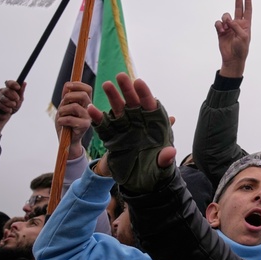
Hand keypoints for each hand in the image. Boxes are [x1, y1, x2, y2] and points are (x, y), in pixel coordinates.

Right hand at [0, 80, 24, 135]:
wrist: (6, 116)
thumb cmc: (13, 106)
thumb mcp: (19, 100)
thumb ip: (21, 92)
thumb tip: (24, 82)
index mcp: (9, 88)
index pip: (9, 83)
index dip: (13, 84)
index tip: (18, 88)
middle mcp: (1, 91)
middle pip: (7, 90)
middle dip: (14, 96)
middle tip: (17, 100)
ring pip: (3, 98)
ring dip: (10, 104)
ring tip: (12, 107)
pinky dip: (6, 108)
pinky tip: (9, 110)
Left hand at [55, 81, 92, 158]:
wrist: (67, 140)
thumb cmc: (65, 123)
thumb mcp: (64, 107)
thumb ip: (66, 97)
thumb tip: (68, 85)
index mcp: (85, 102)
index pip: (87, 89)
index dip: (78, 85)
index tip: (67, 86)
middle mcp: (89, 109)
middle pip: (83, 95)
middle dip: (68, 97)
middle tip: (62, 103)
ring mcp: (88, 117)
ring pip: (74, 107)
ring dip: (62, 110)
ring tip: (60, 115)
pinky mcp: (84, 126)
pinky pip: (70, 119)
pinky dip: (61, 120)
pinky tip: (61, 123)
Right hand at [88, 73, 176, 193]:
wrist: (140, 184)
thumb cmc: (156, 172)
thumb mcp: (161, 167)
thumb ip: (164, 159)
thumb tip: (170, 152)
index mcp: (154, 125)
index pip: (150, 105)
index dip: (145, 93)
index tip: (138, 82)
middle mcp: (139, 124)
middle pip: (133, 102)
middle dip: (127, 89)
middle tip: (121, 76)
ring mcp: (125, 129)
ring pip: (118, 110)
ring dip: (112, 97)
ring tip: (105, 85)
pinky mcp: (112, 138)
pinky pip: (103, 126)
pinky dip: (97, 118)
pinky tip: (90, 109)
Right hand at [215, 0, 251, 77]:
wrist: (233, 58)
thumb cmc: (241, 48)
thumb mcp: (243, 37)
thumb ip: (237, 26)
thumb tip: (229, 20)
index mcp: (245, 25)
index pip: (247, 11)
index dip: (247, 2)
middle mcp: (237, 24)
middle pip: (238, 9)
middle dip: (238, 0)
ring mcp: (229, 27)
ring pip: (226, 16)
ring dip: (225, 19)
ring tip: (226, 27)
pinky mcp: (221, 31)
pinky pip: (218, 23)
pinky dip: (219, 25)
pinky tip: (222, 30)